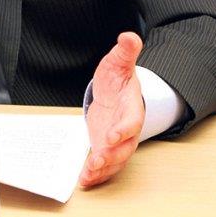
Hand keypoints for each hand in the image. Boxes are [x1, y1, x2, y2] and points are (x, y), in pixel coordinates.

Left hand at [80, 31, 143, 187]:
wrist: (114, 91)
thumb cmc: (118, 78)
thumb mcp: (118, 62)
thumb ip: (125, 51)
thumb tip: (130, 36)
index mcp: (131, 107)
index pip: (131, 120)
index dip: (124, 129)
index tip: (113, 136)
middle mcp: (127, 128)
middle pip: (124, 146)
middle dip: (112, 155)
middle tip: (97, 160)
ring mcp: (117, 140)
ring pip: (115, 160)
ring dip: (103, 169)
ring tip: (88, 174)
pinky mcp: (106, 147)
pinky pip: (104, 164)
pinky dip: (96, 173)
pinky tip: (83, 180)